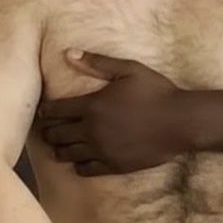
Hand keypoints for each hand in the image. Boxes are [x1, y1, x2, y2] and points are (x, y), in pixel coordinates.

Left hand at [38, 49, 186, 175]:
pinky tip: (79, 162)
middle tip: (46, 131)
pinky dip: (78, 166)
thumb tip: (68, 53)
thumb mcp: (128, 69)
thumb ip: (97, 62)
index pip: (56, 111)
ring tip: (58, 147)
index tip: (42, 112)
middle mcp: (91, 130)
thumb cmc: (156, 92)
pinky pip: (86, 170)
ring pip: (68, 154)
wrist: (180, 122)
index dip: (45, 112)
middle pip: (57, 134)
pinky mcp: (113, 165)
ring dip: (60, 150)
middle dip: (48, 132)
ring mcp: (102, 150)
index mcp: (92, 105)